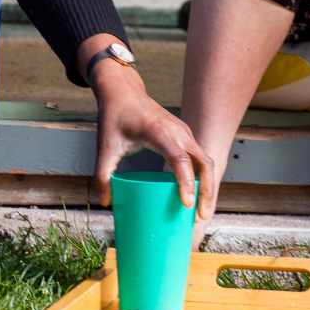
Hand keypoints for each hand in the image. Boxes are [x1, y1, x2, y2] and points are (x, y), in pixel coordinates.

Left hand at [90, 59, 213, 216]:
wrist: (123, 92)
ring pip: (205, 162)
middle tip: (200, 217)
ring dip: (207, 187)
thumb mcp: (105, 147)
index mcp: (159, 133)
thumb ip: (103, 175)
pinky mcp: (184, 136)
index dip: (185, 183)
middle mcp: (178, 132)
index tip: (187, 205)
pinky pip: (199, 158)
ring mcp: (184, 132)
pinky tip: (195, 195)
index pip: (180, 160)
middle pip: (203, 164)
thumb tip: (105, 203)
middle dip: (206, 192)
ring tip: (200, 213)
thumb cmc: (114, 117)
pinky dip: (202, 178)